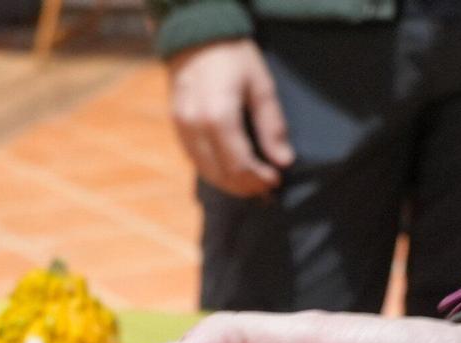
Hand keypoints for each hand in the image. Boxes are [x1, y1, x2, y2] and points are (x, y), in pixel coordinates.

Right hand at [167, 40, 293, 197]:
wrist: (196, 37)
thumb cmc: (233, 57)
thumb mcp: (261, 85)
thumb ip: (271, 125)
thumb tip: (283, 161)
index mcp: (218, 117)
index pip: (239, 165)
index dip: (258, 179)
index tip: (276, 180)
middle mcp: (195, 128)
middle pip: (221, 175)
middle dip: (245, 186)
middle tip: (266, 187)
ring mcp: (182, 130)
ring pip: (206, 172)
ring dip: (230, 183)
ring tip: (251, 182)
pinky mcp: (177, 129)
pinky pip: (196, 161)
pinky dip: (215, 171)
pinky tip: (231, 170)